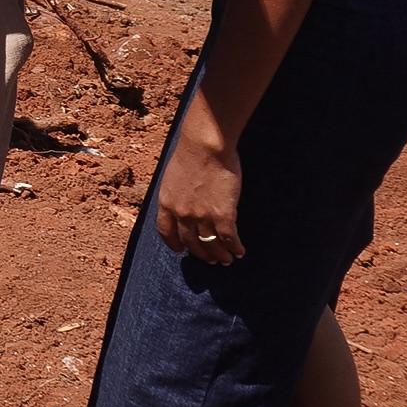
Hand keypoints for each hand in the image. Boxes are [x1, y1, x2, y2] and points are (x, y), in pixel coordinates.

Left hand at [154, 116, 244, 262]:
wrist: (205, 146)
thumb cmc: (191, 153)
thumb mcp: (173, 176)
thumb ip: (176, 193)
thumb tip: (184, 202)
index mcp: (166, 203)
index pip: (166, 232)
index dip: (174, 244)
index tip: (181, 250)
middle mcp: (181, 214)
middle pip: (190, 242)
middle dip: (201, 253)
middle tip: (209, 259)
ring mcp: (202, 217)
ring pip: (210, 245)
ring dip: (219, 255)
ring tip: (226, 260)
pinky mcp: (223, 215)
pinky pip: (229, 239)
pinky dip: (235, 248)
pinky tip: (240, 252)